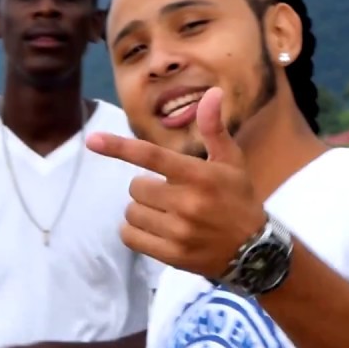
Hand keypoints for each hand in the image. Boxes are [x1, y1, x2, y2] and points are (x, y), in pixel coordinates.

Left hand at [85, 87, 267, 278]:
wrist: (256, 251)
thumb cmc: (239, 199)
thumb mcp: (231, 162)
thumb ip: (214, 128)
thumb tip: (212, 93)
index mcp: (199, 175)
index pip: (151, 156)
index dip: (119, 147)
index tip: (92, 140)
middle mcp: (187, 203)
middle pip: (136, 187)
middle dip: (147, 187)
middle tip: (168, 193)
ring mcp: (178, 231)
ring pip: (132, 213)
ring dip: (142, 210)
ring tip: (165, 213)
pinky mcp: (171, 255)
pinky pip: (130, 238)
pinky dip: (135, 232)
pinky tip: (155, 230)